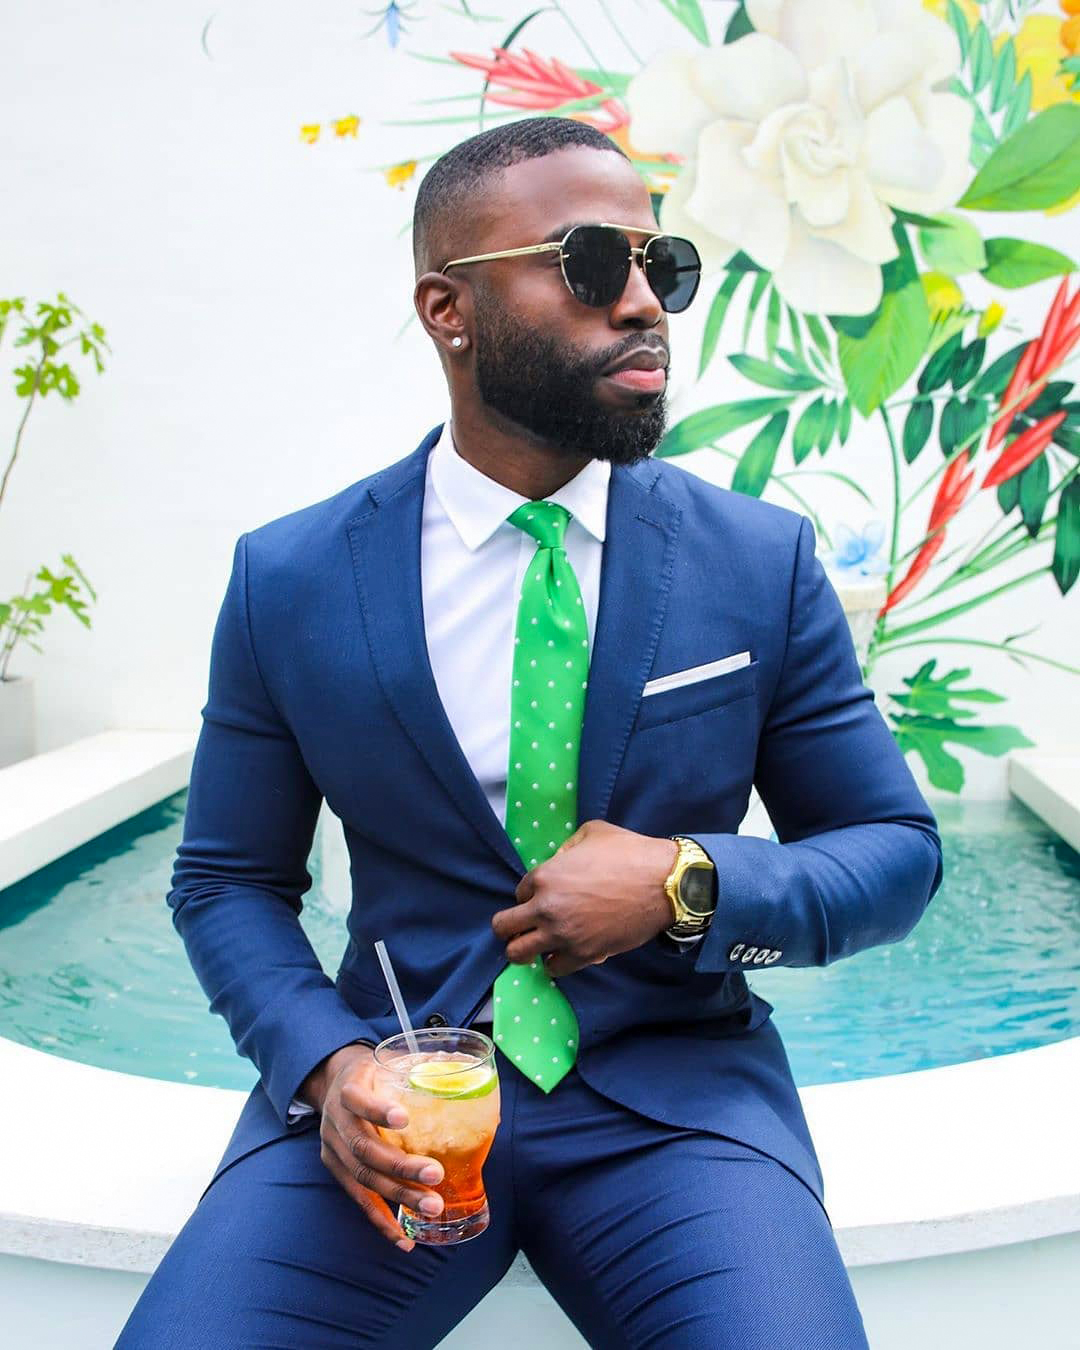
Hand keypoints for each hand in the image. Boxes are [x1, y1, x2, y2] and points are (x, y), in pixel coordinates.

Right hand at [300, 1043, 443, 1253]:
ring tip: (432, 1206)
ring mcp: (333, 1149)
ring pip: (363, 1178)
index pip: (356, 1099)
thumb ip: (415, 1068)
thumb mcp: (384, 1060)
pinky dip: (382, 1221)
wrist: (332, 1082)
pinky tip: (404, 1238)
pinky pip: (359, 1200)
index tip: (404, 1118)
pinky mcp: (336, 1171)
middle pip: (364, 1148)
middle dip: (401, 1166)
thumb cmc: (372, 1072)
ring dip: (399, 1195)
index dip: (377, 1111)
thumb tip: (465, 1072)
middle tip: (436, 1174)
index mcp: (347, 1089)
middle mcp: (335, 1122)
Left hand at [491, 820, 678, 977]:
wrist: (664, 884)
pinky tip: (563, 953)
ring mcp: (563, 935)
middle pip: (503, 927)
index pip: (519, 892)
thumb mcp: (592, 832)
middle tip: (521, 926)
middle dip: (508, 926)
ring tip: (536, 946)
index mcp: (544, 876)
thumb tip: (561, 860)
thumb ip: (568, 846)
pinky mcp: (584, 954)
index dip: (530, 894)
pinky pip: (553, 969)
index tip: (543, 897)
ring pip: (519, 954)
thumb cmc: (630, 853)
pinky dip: (554, 963)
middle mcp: (546, 908)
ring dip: (524, 950)